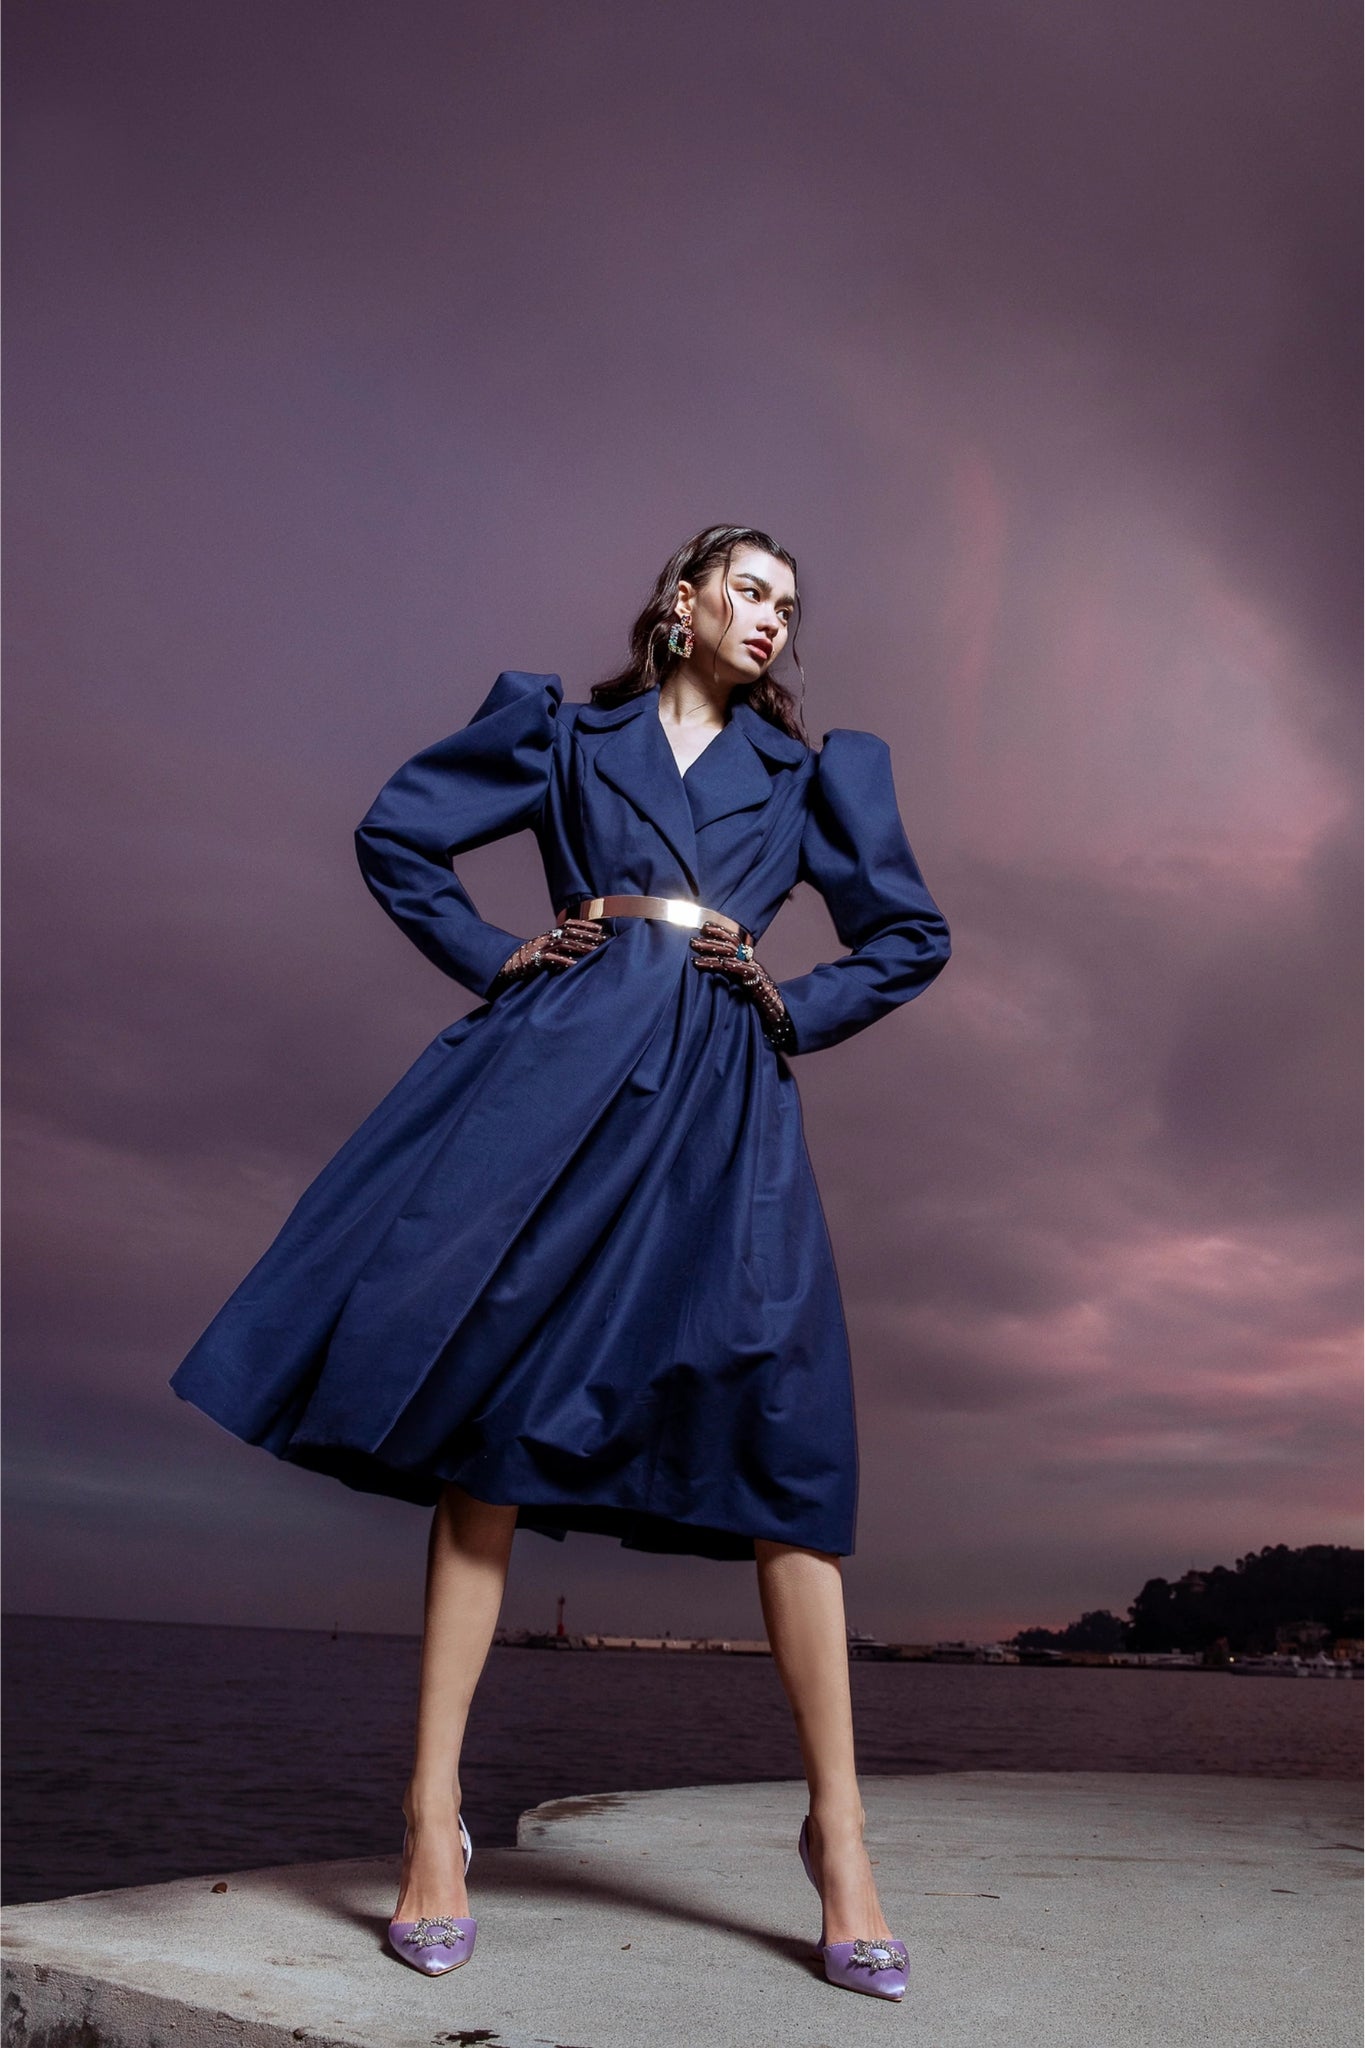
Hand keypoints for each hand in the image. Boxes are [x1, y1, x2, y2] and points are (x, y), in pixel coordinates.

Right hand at [489, 916, 605, 993]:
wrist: (508, 964)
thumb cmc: (531, 958)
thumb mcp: (546, 948)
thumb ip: (561, 946)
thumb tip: (580, 948)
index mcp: (550, 934)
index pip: (570, 924)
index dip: (585, 925)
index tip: (600, 929)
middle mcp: (547, 938)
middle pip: (570, 933)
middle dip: (588, 936)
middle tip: (604, 940)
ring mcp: (541, 948)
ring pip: (564, 944)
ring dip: (581, 947)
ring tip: (595, 951)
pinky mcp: (535, 959)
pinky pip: (551, 959)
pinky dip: (563, 961)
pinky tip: (574, 964)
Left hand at [689, 920, 796, 1052]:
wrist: (780, 1014)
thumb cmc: (759, 1002)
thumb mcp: (741, 985)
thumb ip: (729, 976)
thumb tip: (711, 969)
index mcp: (746, 962)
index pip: (733, 941)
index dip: (720, 932)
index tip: (703, 927)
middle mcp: (750, 964)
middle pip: (731, 946)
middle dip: (711, 942)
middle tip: (692, 941)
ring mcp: (756, 973)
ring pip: (735, 958)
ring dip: (714, 955)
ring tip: (696, 958)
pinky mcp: (760, 985)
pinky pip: (747, 972)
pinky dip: (736, 966)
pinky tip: (724, 963)